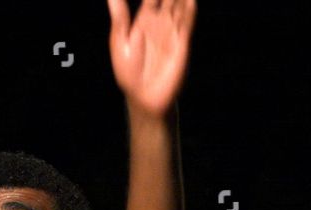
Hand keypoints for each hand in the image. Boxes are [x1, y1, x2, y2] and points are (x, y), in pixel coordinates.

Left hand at [108, 0, 195, 116]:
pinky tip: (190, 0)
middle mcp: (161, 23)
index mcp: (144, 20)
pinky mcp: (182, 46)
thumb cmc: (128, 72)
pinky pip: (186, 25)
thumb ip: (119, 14)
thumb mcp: (119, 39)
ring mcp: (173, 34)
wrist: (143, 98)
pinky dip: (189, 11)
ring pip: (180, 7)